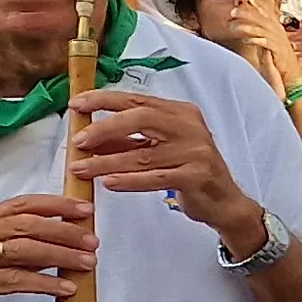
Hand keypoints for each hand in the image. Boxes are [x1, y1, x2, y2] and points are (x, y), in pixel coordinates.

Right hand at [0, 195, 95, 301]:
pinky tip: (66, 287)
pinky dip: (45, 284)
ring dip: (61, 256)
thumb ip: (14, 236)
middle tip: (92, 240)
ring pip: (24, 251)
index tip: (85, 209)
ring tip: (86, 263)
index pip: (22, 204)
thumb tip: (61, 231)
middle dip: (64, 231)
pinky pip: (17, 281)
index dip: (57, 204)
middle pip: (27, 226)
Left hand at [66, 89, 257, 243]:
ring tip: (81, 169)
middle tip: (78, 141)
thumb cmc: (189, 171)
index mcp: (181, 113)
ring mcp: (196, 152)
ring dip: (107, 163)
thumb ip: (128, 141)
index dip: (104, 100)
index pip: (138, 100)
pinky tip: (109, 183)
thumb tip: (88, 137)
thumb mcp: (159, 149)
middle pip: (142, 118)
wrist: (224, 201)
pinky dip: (129, 181)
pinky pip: (156, 178)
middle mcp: (191, 127)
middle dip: (104, 129)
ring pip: (143, 155)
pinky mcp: (197, 176)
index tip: (77, 105)